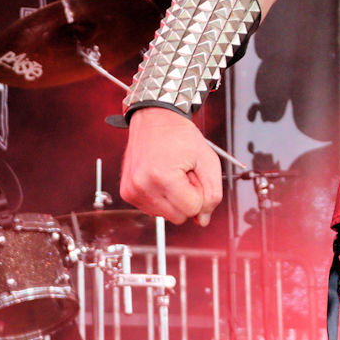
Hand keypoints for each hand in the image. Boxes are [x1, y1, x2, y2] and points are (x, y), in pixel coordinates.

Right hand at [119, 107, 222, 225]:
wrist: (154, 119)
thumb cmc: (180, 136)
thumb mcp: (208, 159)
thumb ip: (213, 193)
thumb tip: (203, 220)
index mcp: (162, 177)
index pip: (193, 209)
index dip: (199, 192)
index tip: (193, 173)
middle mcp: (142, 186)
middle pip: (179, 217)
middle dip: (187, 197)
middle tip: (183, 174)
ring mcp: (132, 191)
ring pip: (166, 216)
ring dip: (174, 198)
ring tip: (172, 174)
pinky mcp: (127, 193)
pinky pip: (153, 210)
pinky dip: (161, 197)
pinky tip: (160, 177)